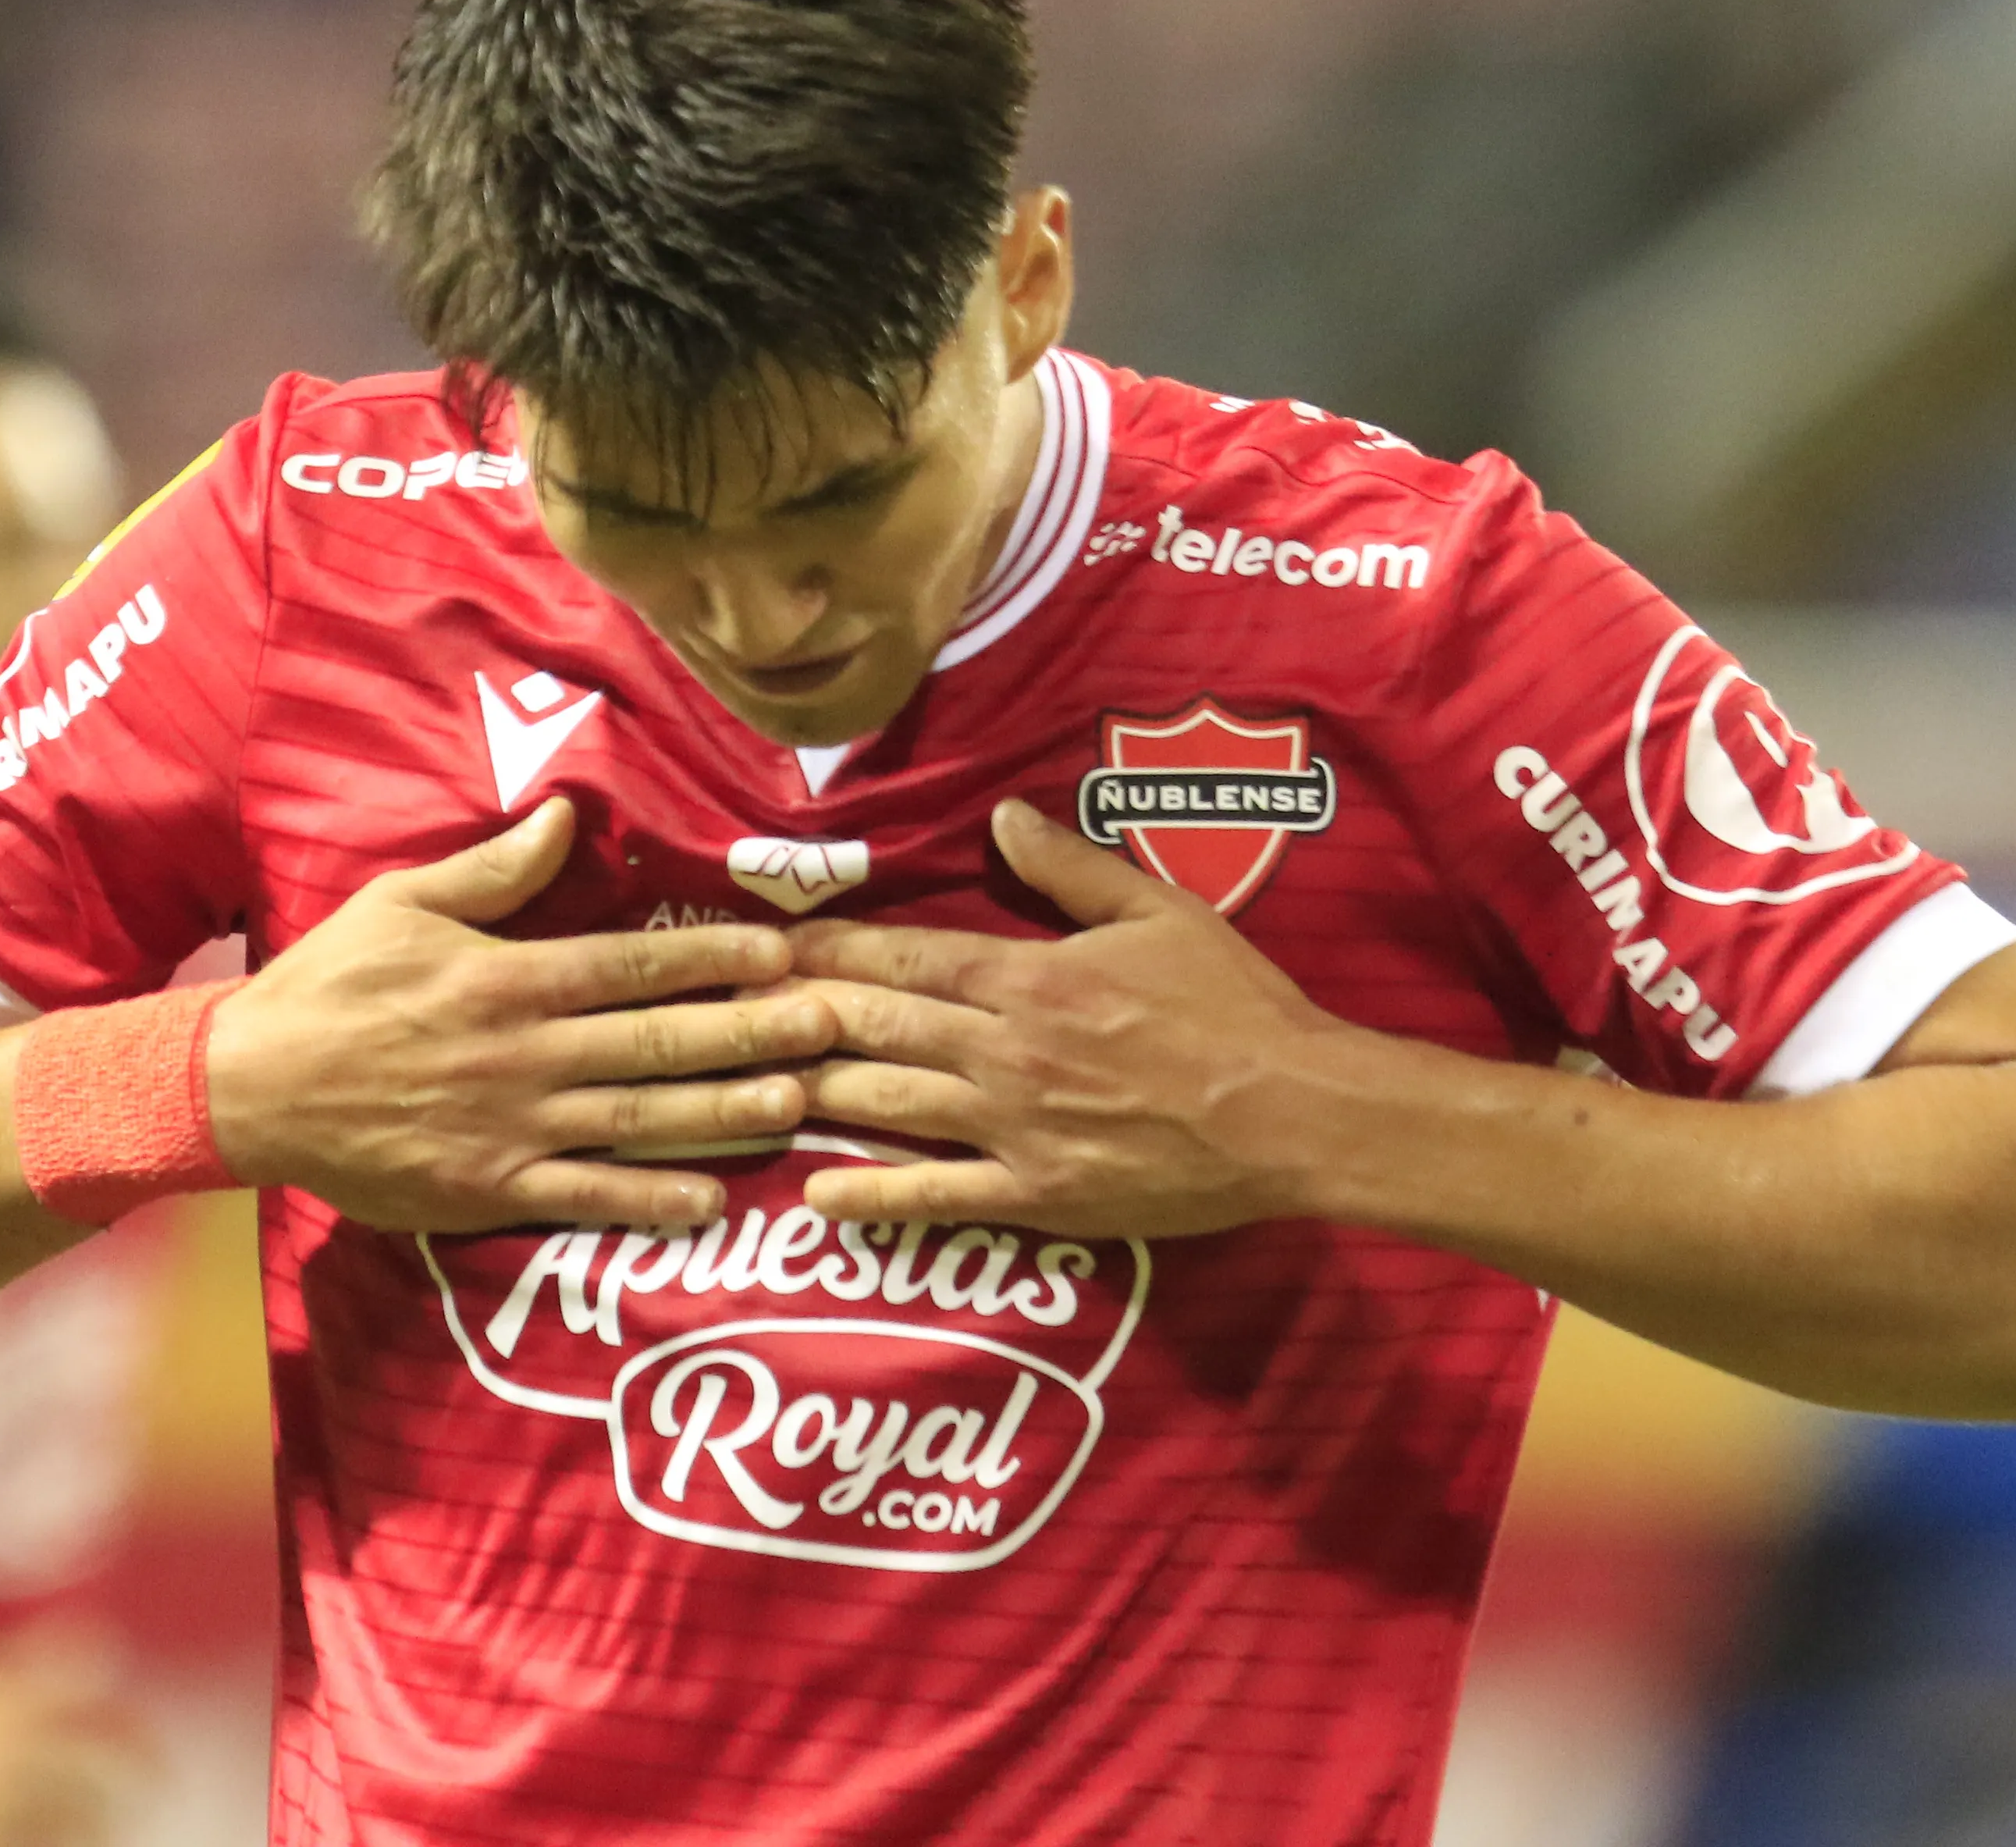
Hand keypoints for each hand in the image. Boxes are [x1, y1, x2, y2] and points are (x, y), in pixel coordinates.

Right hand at [204, 797, 837, 1232]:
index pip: (632, 964)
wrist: (251, 1088)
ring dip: (724, 1110)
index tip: (782, 950)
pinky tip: (713, 1200)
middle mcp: (523, 1053)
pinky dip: (650, 1201)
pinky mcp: (489, 1187)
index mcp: (507, 978)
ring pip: (639, 1117)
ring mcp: (512, 1127)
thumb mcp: (401, 905)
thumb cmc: (328, 986)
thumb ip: (494, 871)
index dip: (713, 957)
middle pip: (657, 1040)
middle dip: (751, 1030)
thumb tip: (568, 818)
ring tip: (800, 1100)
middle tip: (831, 1024)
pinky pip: (585, 1197)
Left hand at [789, 802, 1430, 1236]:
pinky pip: (938, 1197)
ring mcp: (1013, 1127)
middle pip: (873, 1025)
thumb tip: (1001, 818)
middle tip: (720, 1005)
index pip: (902, 955)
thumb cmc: (1236, 1006)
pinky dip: (872, 1197)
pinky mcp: (1036, 1195)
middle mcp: (1002, 1049)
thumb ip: (1071, 867)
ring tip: (742, 1082)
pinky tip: (814, 1196)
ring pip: (885, 1105)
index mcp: (1027, 976)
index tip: (764, 940)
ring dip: (808, 1091)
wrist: (1294, 1113)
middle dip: (791, 1012)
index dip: (825, 948)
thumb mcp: (1159, 911)